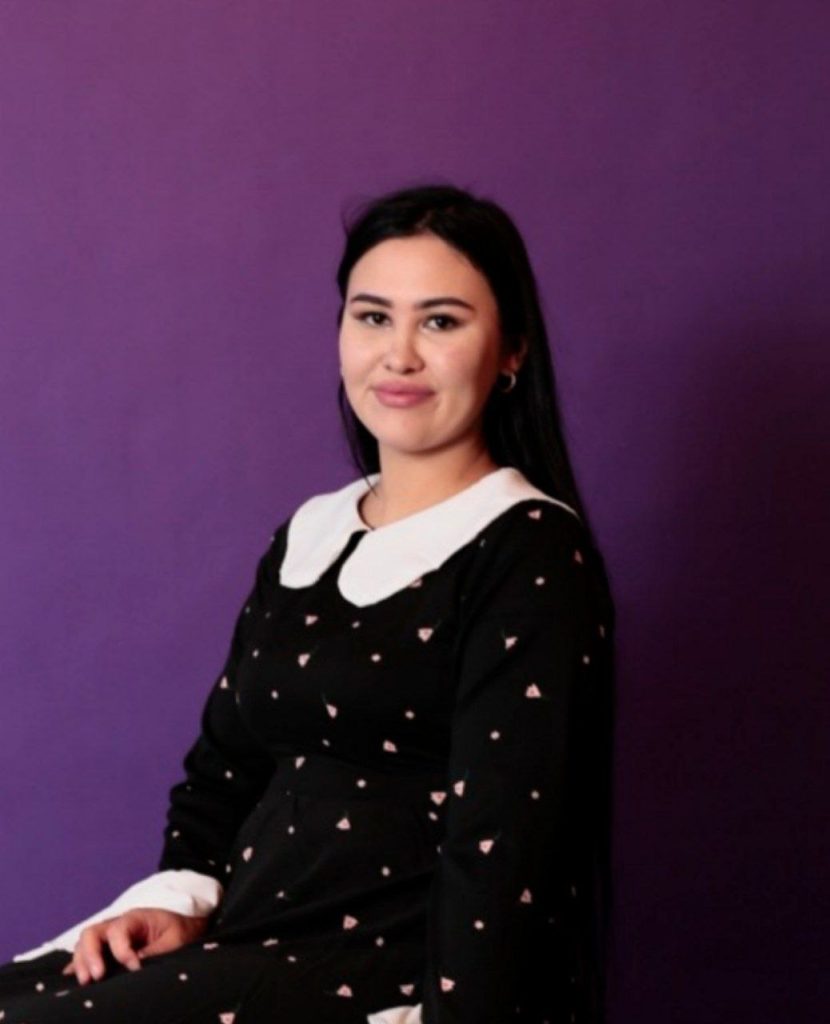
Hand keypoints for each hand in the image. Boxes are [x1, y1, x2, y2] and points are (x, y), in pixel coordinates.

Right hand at [62, 908, 208, 984]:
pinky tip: (70, 976)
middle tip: (96, 977)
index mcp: (135, 918)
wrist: (184, 928)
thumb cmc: (179, 931)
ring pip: (85, 944)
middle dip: (90, 955)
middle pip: (92, 934)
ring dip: (81, 962)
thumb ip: (155, 951)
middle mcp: (117, 925)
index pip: (117, 931)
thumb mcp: (174, 939)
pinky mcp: (107, 949)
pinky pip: (86, 954)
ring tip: (86, 982)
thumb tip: (134, 966)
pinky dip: (77, 964)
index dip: (122, 951)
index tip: (134, 967)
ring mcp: (109, 937)